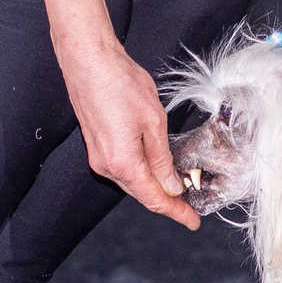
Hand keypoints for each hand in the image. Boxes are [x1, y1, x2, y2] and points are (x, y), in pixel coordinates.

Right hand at [59, 36, 199, 228]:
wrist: (89, 61)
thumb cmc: (120, 84)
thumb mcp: (153, 122)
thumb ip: (162, 158)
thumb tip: (170, 185)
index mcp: (123, 163)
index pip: (153, 199)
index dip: (176, 212)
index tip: (192, 220)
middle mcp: (106, 165)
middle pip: (141, 193)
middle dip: (166, 200)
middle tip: (190, 203)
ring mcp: (98, 156)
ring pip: (131, 180)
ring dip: (153, 184)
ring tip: (177, 183)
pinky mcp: (96, 145)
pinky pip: (122, 167)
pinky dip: (140, 171)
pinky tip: (154, 164)